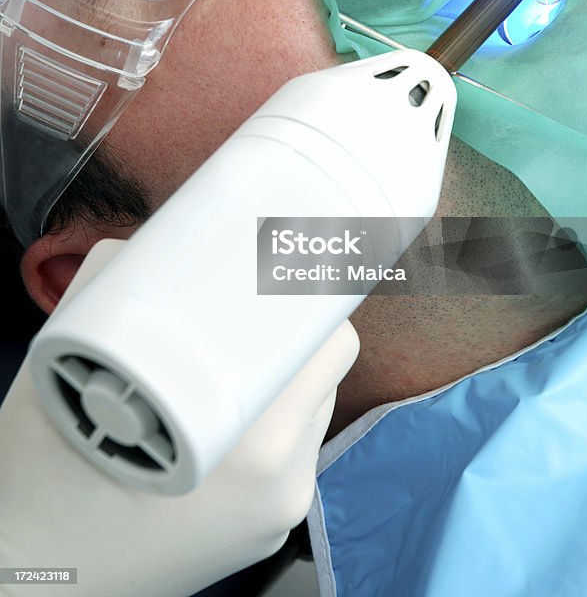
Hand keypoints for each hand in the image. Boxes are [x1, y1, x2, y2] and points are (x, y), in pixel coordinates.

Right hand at [0, 240, 358, 596]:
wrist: (35, 574)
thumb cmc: (43, 481)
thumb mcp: (68, 366)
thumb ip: (115, 288)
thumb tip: (158, 246)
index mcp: (251, 446)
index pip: (326, 347)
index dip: (311, 304)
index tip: (287, 282)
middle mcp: (280, 483)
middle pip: (323, 372)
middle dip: (291, 335)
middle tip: (251, 315)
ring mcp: (279, 511)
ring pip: (310, 409)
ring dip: (280, 378)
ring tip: (225, 370)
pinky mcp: (270, 526)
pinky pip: (291, 450)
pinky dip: (265, 421)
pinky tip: (219, 419)